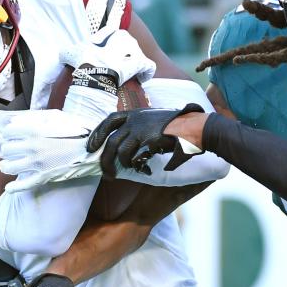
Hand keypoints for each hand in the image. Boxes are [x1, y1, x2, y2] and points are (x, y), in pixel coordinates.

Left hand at [0, 110, 105, 190]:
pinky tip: (9, 188)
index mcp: (35, 131)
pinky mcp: (43, 177)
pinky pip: (22, 185)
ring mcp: (37, 164)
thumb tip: (17, 121)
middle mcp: (33, 147)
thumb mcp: (57, 119)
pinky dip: (13, 188)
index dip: (8, 135)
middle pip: (6, 149)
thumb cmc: (76, 133)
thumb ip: (36, 119)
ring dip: (6, 166)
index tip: (11, 137)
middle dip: (8, 150)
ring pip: (8, 166)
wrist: (92, 150)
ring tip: (10, 166)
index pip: (8, 132)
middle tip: (13, 152)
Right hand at [59, 28, 155, 85]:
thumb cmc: (82, 62)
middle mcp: (127, 39)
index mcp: (111, 32)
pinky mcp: (141, 65)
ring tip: (126, 74)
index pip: (110, 33)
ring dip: (133, 63)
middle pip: (126, 43)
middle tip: (112, 65)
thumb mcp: (69, 52)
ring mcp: (135, 52)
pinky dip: (146, 73)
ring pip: (138, 54)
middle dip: (120, 52)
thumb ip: (66, 52)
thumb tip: (61, 57)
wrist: (94, 75)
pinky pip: (149, 67)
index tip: (98, 54)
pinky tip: (141, 80)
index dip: (103, 43)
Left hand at [86, 104, 204, 175]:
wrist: (195, 128)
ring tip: (121, 173)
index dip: (97, 133)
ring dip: (119, 164)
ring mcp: (141, 128)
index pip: (109, 120)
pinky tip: (140, 169)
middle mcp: (135, 119)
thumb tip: (125, 145)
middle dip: (103, 158)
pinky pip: (133, 156)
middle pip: (110, 140)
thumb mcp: (154, 122)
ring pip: (119, 150)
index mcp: (136, 113)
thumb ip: (139, 129)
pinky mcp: (148, 140)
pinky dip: (134, 165)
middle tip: (104, 171)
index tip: (91, 146)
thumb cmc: (177, 128)